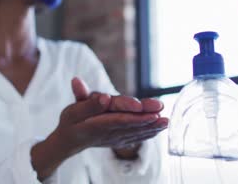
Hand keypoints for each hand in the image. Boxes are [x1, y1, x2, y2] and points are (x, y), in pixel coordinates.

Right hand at [30, 78, 167, 180]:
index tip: (139, 105)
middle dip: (146, 117)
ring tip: (166, 120)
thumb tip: (103, 97)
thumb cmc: (71, 122)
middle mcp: (109, 132)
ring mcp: (116, 138)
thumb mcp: (73, 110)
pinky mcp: (121, 140)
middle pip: (129, 123)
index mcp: (96, 123)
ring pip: (136, 131)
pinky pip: (137, 137)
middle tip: (160, 109)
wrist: (71, 141)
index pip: (114, 116)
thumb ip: (88, 103)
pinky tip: (162, 127)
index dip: (127, 111)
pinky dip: (150, 132)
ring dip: (152, 126)